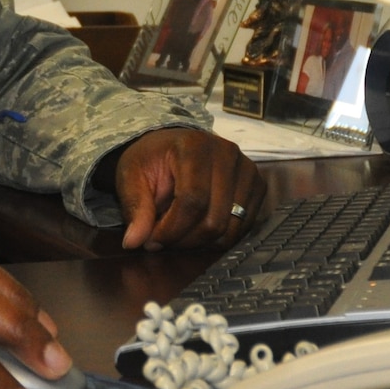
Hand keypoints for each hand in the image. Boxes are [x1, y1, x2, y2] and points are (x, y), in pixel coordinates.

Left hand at [116, 128, 263, 250]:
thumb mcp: (131, 177)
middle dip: (184, 240)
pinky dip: (218, 238)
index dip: (172, 229)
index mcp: (195, 146)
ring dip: (201, 242)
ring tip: (179, 233)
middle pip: (214, 219)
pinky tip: (197, 228)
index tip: (152, 241)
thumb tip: (134, 241)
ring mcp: (247, 170)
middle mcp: (227, 154)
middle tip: (163, 240)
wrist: (173, 147)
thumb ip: (135, 207)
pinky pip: (242, 228)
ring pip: (230, 228)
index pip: (193, 200)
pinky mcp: (258, 185)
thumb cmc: (152, 161)